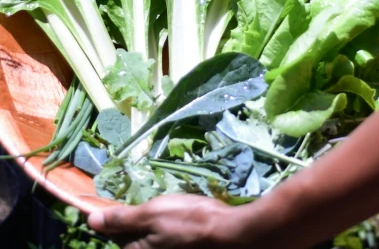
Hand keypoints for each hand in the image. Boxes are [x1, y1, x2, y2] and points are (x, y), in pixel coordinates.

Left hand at [88, 195, 259, 248]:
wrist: (228, 231)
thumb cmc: (188, 220)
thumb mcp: (151, 213)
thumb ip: (121, 218)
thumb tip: (90, 219)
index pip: (112, 233)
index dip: (110, 213)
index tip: (112, 197)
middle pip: (129, 235)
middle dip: (130, 217)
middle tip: (140, 195)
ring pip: (147, 234)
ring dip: (148, 218)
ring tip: (159, 201)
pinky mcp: (179, 246)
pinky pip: (162, 235)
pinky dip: (163, 222)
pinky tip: (173, 210)